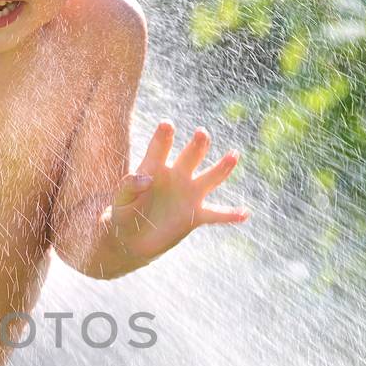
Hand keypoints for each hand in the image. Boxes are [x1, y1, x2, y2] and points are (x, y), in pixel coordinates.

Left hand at [106, 122, 249, 263]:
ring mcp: (189, 195)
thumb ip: (129, 186)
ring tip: (233, 155)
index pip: (160, 148)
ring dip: (222, 168)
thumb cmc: (124, 213)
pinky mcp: (195, 216)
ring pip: (210, 178)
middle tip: (201, 134)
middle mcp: (177, 176)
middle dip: (197, 145)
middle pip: (191, 156)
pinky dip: (230, 215)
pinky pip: (216, 214)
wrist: (132, 240)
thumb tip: (146, 178)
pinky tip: (245, 213)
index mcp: (155, 168)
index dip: (163, 137)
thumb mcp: (120, 200)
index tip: (166, 125)